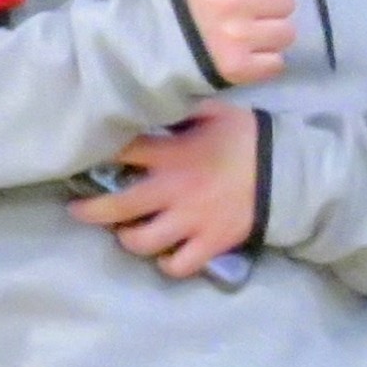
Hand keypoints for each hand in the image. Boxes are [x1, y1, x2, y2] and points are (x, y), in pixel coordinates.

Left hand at [65, 103, 263, 277]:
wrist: (288, 173)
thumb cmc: (247, 139)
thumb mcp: (215, 112)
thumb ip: (181, 110)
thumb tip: (154, 100)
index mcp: (173, 155)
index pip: (122, 152)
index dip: (97, 153)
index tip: (83, 155)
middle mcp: (174, 191)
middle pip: (117, 207)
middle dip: (90, 210)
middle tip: (78, 209)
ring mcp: (190, 222)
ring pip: (141, 243)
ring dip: (128, 239)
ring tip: (124, 233)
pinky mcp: (209, 244)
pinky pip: (177, 266)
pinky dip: (167, 263)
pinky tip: (165, 254)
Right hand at [166, 0, 295, 84]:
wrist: (142, 43)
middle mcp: (237, 3)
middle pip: (287, 2)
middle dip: (270, 6)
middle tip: (249, 12)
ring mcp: (239, 38)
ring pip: (286, 32)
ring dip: (271, 35)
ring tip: (249, 34)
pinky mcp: (239, 68)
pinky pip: (276, 63)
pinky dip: (265, 62)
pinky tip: (246, 54)